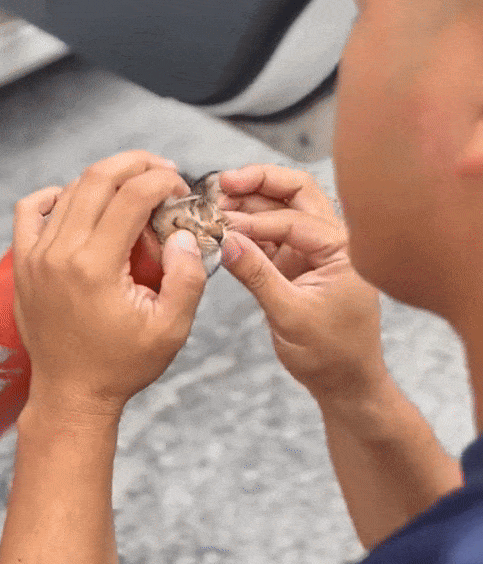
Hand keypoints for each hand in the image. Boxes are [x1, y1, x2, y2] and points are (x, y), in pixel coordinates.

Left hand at [12, 150, 206, 417]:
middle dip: (137, 164)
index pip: (131, 196)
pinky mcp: (24, 264)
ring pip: (70, 189)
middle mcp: (60, 254)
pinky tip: (79, 201)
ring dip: (106, 177)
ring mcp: (36, 256)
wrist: (71, 395)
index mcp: (96, 267)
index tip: (180, 189)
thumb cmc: (122, 365)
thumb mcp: (171, 329)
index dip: (162, 181)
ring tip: (134, 184)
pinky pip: (31, 210)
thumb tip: (183, 234)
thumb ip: (186, 278)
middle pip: (98, 179)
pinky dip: (56, 194)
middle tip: (163, 170)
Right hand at [217, 164, 386, 400]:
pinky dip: (248, 227)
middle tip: (224, 181)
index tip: (222, 225)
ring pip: (283, 207)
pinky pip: (271, 234)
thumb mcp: (290, 316)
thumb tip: (225, 240)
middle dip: (260, 181)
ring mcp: (313, 249)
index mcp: (344, 250)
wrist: (346, 382)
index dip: (256, 221)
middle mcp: (333, 240)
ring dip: (251, 201)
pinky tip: (224, 224)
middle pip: (297, 191)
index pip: (296, 219)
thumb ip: (258, 275)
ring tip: (217, 201)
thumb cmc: (331, 354)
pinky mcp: (296, 262)